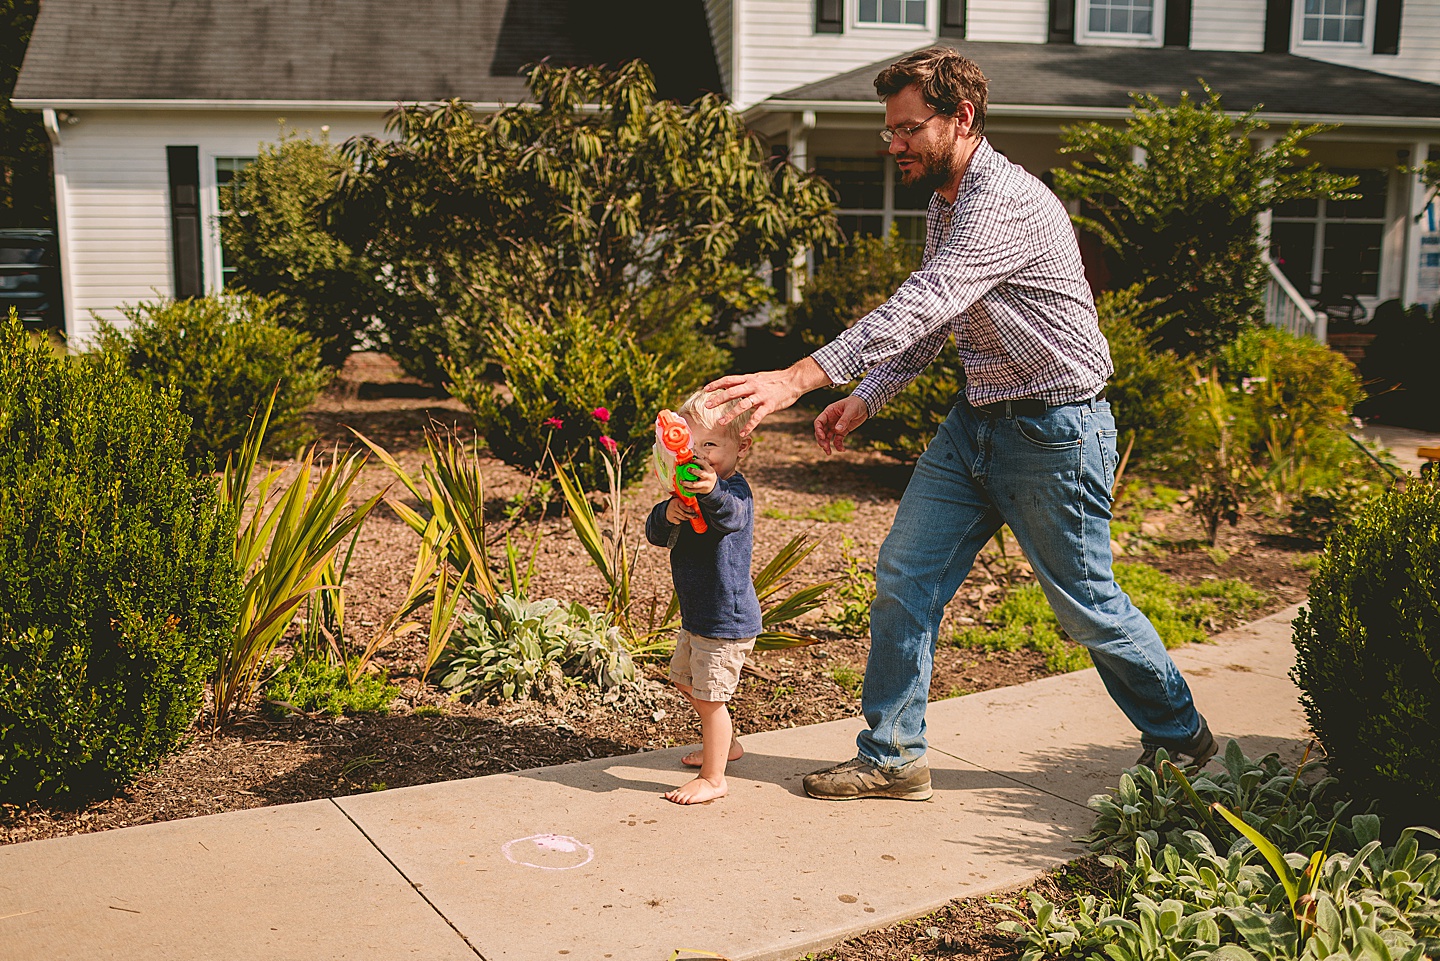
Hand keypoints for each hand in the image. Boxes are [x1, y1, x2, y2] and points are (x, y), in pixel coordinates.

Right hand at [665, 496, 695, 524]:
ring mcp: (671, 513)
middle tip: (695, 516)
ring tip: (689, 517)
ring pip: (682, 518)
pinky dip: (681, 521)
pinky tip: (682, 518)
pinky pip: (678, 522)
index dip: (690, 510)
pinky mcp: (670, 518)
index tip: (694, 511)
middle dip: (691, 516)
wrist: (666, 507)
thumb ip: (686, 502)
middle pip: (684, 514)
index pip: (684, 507)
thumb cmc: (675, 504)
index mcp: (677, 501)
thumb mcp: (680, 500)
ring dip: (687, 518)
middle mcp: (673, 507)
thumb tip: (695, 506)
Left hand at [680, 459, 716, 496]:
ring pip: (695, 484)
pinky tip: (684, 487)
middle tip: (687, 469)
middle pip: (701, 474)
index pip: (704, 464)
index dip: (697, 461)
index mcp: (709, 470)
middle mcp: (708, 477)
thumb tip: (692, 457)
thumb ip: (700, 464)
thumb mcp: (707, 469)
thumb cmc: (707, 475)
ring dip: (686, 483)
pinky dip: (687, 489)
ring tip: (681, 481)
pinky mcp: (702, 490)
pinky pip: (693, 490)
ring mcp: (705, 484)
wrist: (713, 486)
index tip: (690, 461)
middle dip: (693, 471)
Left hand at [704, 357, 831, 436]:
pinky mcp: (769, 405)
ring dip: (730, 414)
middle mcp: (753, 386)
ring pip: (742, 405)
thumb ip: (747, 383)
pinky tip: (743, 433)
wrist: (794, 379)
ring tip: (720, 422)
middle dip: (718, 399)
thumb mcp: (759, 378)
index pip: (729, 380)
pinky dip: (749, 426)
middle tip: (708, 406)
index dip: (717, 384)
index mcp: (749, 379)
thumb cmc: (776, 380)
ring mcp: (761, 396)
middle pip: (732, 392)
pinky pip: (757, 417)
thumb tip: (735, 387)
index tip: (705, 389)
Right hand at [814, 395, 868, 453]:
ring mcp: (835, 426)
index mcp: (829, 412)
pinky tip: (842, 450)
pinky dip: (838, 445)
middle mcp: (830, 420)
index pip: (819, 422)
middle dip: (821, 440)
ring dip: (827, 445)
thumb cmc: (856, 403)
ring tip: (829, 453)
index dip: (818, 430)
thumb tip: (837, 430)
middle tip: (825, 447)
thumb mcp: (851, 410)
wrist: (865, 405)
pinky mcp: (842, 431)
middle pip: (821, 431)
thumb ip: (844, 420)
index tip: (823, 437)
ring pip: (827, 437)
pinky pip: (838, 440)